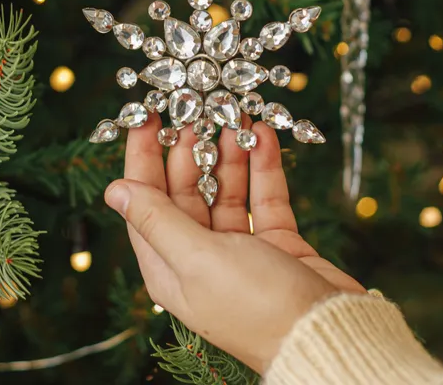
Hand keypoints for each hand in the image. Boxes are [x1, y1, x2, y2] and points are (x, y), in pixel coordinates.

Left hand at [104, 117, 364, 373]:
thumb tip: (113, 190)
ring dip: (228, 151)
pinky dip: (263, 166)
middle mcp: (199, 258)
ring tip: (232, 113)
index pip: (145, 202)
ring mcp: (239, 250)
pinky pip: (264, 196)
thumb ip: (156, 219)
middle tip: (197, 107)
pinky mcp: (277, 244)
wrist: (329, 335)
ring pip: (226, 189)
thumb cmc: (255, 305)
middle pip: (185, 191)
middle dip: (190, 148)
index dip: (142, 157)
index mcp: (168, 267)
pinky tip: (262, 134)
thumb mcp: (196, 258)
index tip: (146, 116)